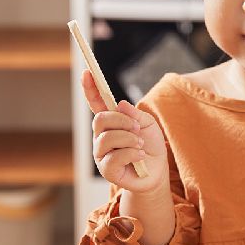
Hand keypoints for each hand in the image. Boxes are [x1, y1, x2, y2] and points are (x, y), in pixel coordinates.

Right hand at [82, 70, 168, 193]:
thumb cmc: (150, 146)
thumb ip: (135, 114)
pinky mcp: (107, 170)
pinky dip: (131, 154)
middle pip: (100, 120)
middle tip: (137, 129)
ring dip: (129, 139)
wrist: (157, 172)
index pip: (96, 103)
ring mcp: (101, 154)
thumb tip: (120, 105)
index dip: (91, 88)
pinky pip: (114, 157)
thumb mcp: (149, 125)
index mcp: (110, 123)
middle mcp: (101, 137)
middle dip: (121, 121)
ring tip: (141, 145)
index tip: (87, 72)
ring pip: (107, 138)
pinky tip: (140, 157)